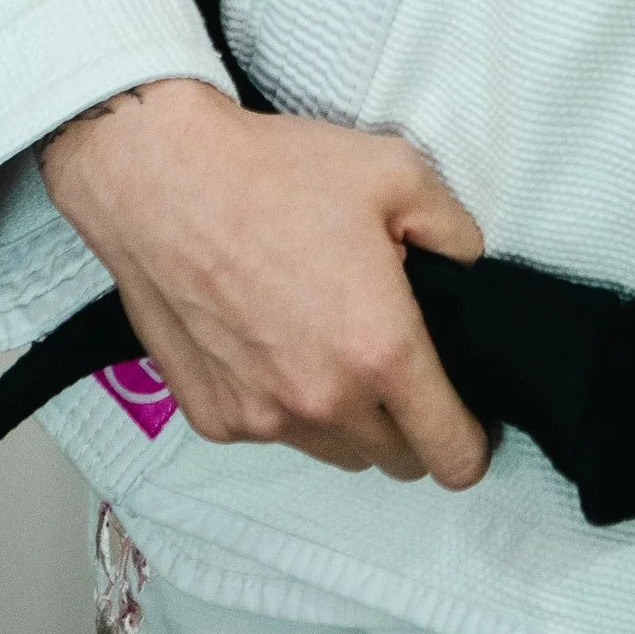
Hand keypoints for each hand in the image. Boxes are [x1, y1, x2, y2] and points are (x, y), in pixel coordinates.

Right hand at [40, 79, 491, 488]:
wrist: (162, 180)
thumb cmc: (276, 173)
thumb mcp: (398, 174)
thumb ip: (456, 233)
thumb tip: (469, 271)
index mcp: (381, 350)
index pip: (451, 454)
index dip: (472, 445)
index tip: (471, 422)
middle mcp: (324, 400)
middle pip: (396, 461)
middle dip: (410, 424)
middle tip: (397, 361)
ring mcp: (264, 417)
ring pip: (336, 452)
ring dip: (349, 420)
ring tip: (331, 344)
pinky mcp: (214, 417)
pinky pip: (274, 433)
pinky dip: (285, 405)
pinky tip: (273, 340)